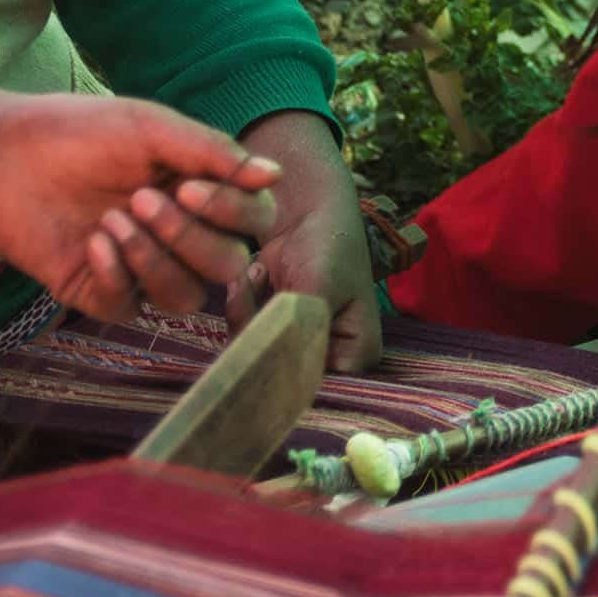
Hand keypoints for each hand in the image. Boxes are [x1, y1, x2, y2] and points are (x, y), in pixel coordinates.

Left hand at [0, 95, 282, 324]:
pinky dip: (117, 274)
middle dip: (190, 237)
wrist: (1, 157)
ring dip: (155, 258)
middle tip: (141, 199)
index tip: (191, 187)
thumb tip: (275, 174)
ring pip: (186, 296)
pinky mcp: (102, 294)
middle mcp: (182, 235)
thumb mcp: (150, 128)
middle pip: (227, 265)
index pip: (255, 220)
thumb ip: (213, 151)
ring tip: (113, 220)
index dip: (234, 213)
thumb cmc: (77, 133)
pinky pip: (132, 307)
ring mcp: (144, 269)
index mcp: (204, 192)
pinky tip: (93, 241)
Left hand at [226, 111, 381, 370]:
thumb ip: (297, 334)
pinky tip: (252, 275)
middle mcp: (329, 362)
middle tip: (257, 286)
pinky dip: (241, 307)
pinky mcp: (272, 335)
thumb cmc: (329, 245)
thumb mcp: (317, 291)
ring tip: (258, 273)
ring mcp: (298, 348)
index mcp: (357, 357)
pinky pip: (241, 338)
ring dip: (247, 314)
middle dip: (260, 332)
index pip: (316, 385)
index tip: (264, 332)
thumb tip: (268, 373)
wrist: (310, 211)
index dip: (285, 370)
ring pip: (256, 357)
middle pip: (282, 374)